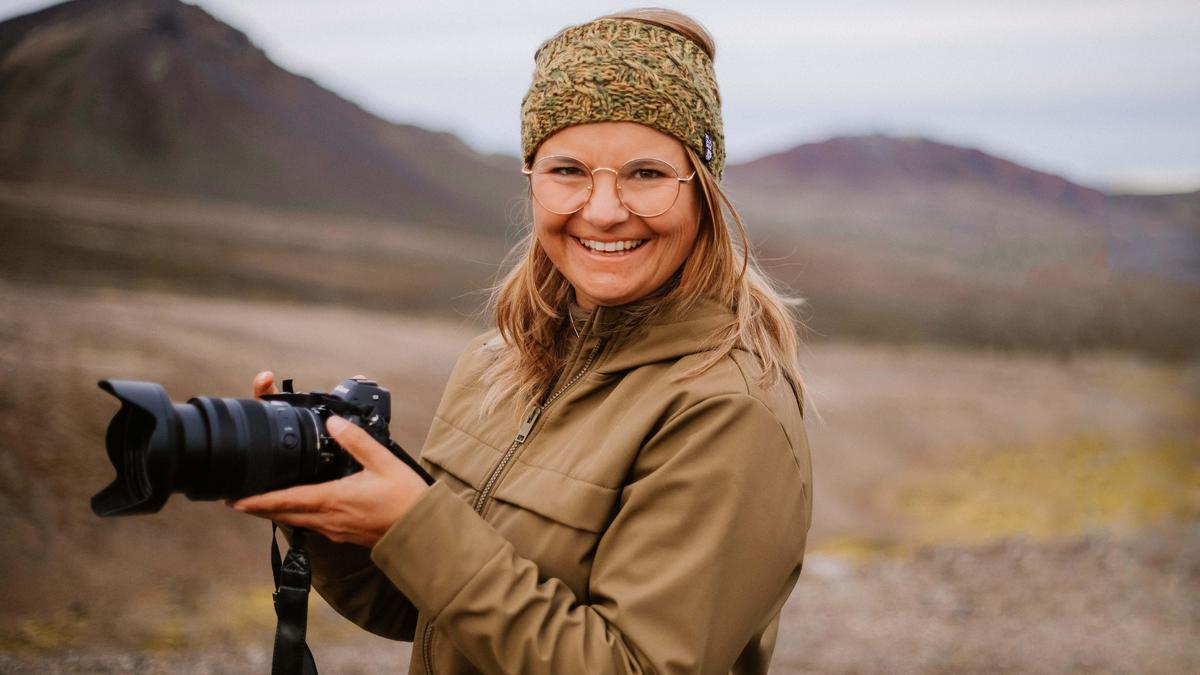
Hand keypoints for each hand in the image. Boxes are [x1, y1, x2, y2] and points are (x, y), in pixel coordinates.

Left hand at [233, 372, 429, 547]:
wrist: (422, 533)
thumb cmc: (405, 499)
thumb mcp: (383, 463)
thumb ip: (356, 441)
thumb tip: (334, 421)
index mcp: (333, 499)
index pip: (286, 500)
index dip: (258, 500)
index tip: (236, 499)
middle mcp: (328, 519)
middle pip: (284, 515)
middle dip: (259, 508)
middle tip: (237, 501)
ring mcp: (335, 530)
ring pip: (297, 521)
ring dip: (277, 513)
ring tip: (260, 504)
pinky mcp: (344, 535)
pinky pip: (312, 525)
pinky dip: (297, 517)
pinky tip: (299, 509)